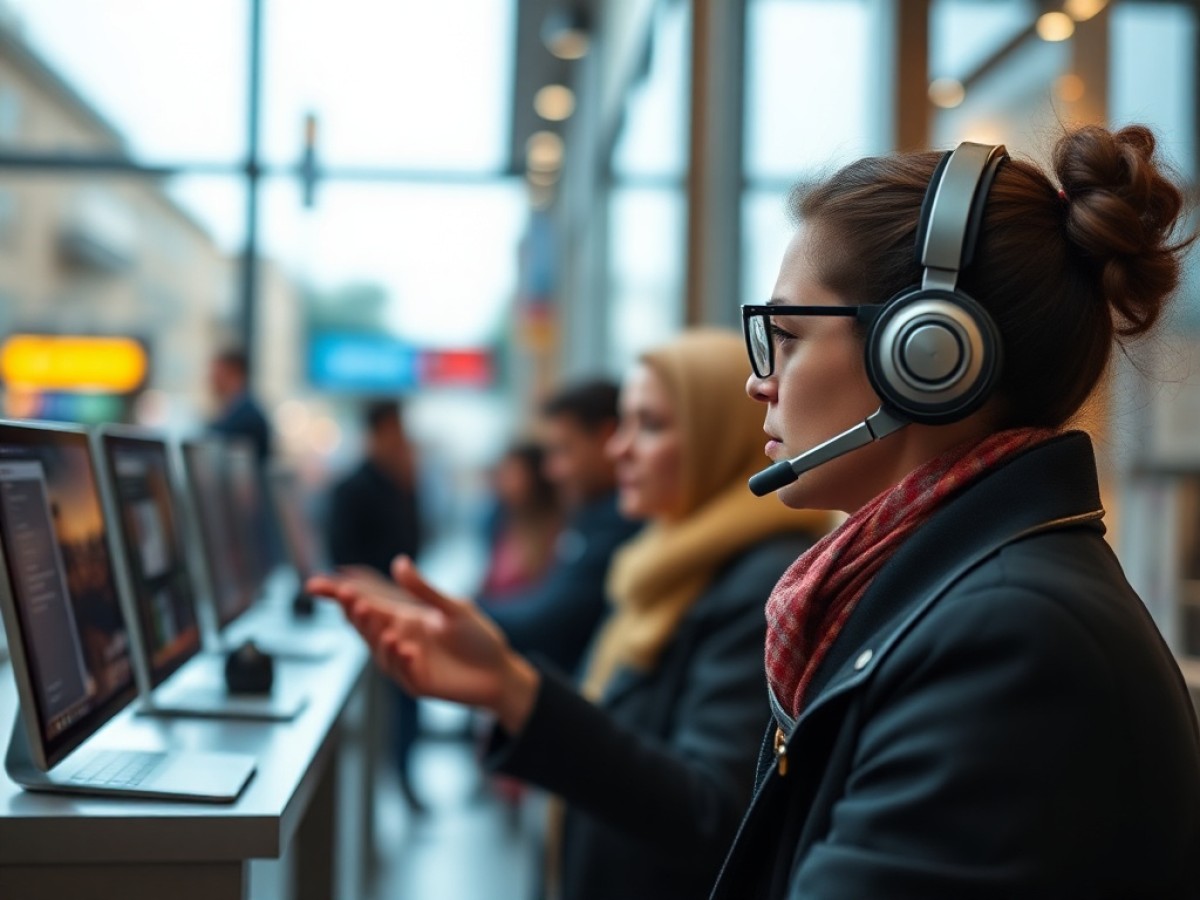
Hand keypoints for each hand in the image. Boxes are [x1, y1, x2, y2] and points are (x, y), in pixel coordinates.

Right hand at [306, 557, 538, 732]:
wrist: (500, 671)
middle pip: (366, 626)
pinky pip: (403, 671)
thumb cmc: (477, 638)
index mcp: (403, 618)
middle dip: (355, 613)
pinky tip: (405, 646)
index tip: (315, 585)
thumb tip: (399, 562)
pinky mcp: (418, 682)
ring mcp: (406, 662)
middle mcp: (398, 639)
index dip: (339, 596)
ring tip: (377, 618)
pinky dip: (401, 658)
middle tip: (350, 598)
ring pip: (378, 650)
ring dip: (375, 635)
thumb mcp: (453, 608)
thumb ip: (424, 590)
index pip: (366, 604)